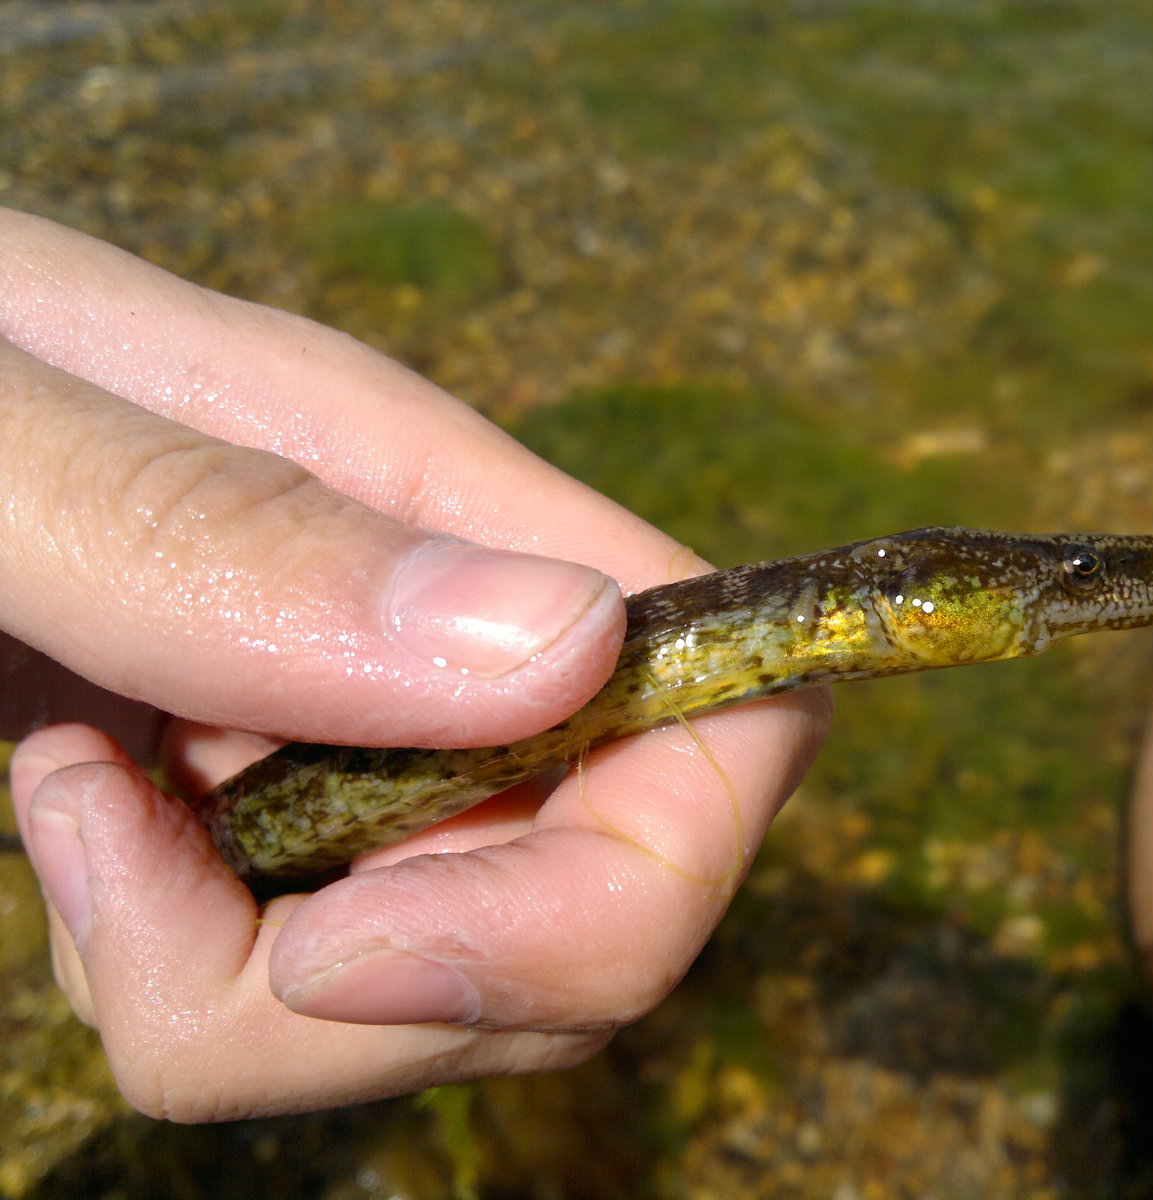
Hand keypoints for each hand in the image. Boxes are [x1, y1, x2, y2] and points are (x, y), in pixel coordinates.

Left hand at [1, 209, 829, 1119]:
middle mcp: (448, 634)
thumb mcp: (6, 434)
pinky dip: (183, 974)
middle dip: (393, 993)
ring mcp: (368, 731)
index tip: (353, 937)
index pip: (730, 706)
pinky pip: (314, 989)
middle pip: (603, 907)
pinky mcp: (275, 809)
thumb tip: (574, 647)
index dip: (639, 875)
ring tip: (68, 808)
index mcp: (442, 503)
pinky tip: (72, 814)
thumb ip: (251, 535)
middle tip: (140, 876)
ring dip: (247, 994)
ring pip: (457, 983)